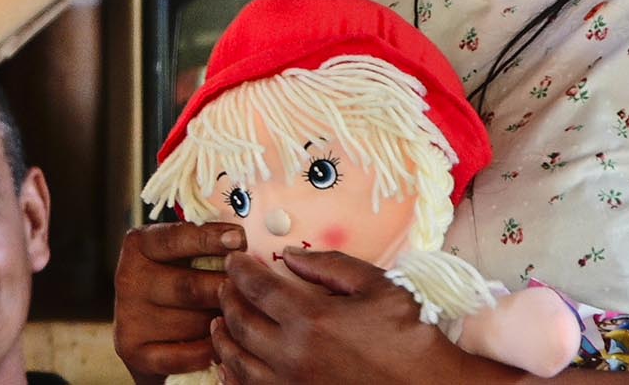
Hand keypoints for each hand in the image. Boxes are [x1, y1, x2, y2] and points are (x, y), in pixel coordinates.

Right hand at [112, 220, 243, 382]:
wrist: (149, 330)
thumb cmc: (179, 283)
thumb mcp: (184, 257)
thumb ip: (206, 249)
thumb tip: (246, 251)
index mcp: (139, 245)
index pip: (175, 239)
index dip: (209, 239)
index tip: (239, 239)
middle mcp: (129, 277)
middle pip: (190, 287)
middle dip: (226, 291)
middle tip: (252, 294)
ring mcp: (129, 316)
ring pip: (193, 323)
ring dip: (221, 323)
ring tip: (238, 319)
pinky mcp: (133, 350)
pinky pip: (185, 355)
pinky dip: (209, 351)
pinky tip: (221, 343)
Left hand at [211, 251, 473, 384]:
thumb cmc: (409, 336)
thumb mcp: (376, 285)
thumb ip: (328, 265)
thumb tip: (290, 256)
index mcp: (311, 318)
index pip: (256, 287)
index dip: (239, 270)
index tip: (234, 260)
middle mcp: (293, 354)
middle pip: (240, 322)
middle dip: (227, 299)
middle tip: (226, 286)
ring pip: (238, 361)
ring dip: (223, 338)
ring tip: (220, 323)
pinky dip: (234, 376)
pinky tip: (232, 365)